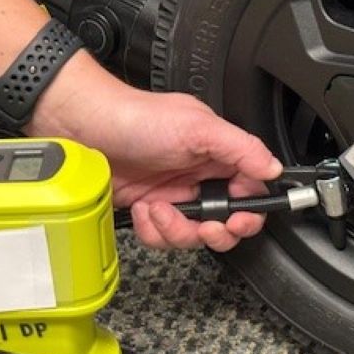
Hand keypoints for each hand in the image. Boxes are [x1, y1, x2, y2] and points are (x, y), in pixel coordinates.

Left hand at [27, 53, 282, 250]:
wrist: (80, 126)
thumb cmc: (134, 117)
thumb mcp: (196, 127)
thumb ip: (240, 148)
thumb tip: (273, 168)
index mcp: (217, 154)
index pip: (250, 191)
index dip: (249, 211)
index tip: (239, 219)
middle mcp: (198, 177)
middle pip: (225, 221)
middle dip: (216, 230)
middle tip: (207, 227)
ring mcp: (172, 195)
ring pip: (192, 235)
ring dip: (177, 230)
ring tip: (160, 209)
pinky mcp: (147, 210)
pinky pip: (161, 237)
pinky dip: (152, 230)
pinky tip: (143, 209)